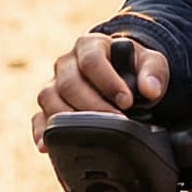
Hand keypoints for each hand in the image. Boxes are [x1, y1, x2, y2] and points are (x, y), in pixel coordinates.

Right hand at [32, 34, 167, 151]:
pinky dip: (41, 132)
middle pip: (69, 83)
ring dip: (69, 118)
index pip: (92, 60)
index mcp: (90, 45)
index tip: (127, 101)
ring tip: (91, 133)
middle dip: (92, 106)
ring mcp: (53, 84)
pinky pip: (37, 118)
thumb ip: (153, 72)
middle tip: (115, 121)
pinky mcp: (47, 106)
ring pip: (49, 99)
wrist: (119, 73)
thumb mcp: (150, 62)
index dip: (108, 82)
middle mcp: (66, 63)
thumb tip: (150, 90)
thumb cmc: (133, 66)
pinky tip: (48, 146)